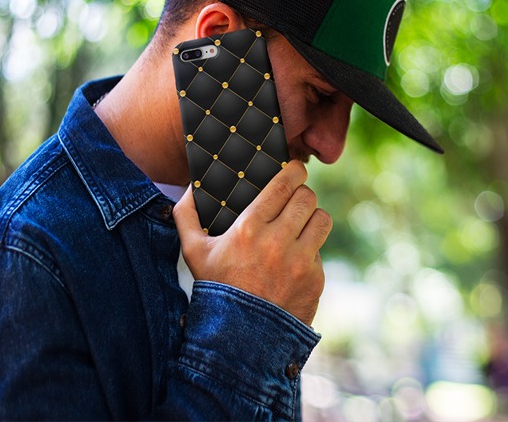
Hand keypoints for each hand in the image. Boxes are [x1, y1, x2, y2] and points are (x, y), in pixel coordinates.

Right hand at [173, 161, 330, 325]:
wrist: (239, 338)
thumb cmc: (215, 289)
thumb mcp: (193, 252)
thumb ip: (186, 215)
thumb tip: (190, 187)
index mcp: (249, 228)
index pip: (285, 184)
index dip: (294, 171)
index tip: (294, 169)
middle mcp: (278, 242)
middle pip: (307, 198)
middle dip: (302, 194)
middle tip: (296, 198)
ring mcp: (300, 262)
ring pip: (322, 219)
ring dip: (312, 218)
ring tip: (301, 223)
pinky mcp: (315, 279)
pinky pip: (320, 251)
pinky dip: (310, 251)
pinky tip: (295, 259)